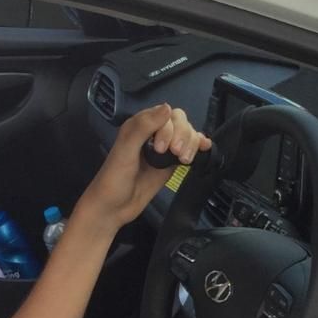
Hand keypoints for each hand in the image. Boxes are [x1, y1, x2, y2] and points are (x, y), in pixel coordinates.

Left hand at [78, 103, 210, 231]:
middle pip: (180, 122)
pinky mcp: (171, 164)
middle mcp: (153, 134)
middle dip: (183, 136)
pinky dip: (199, 146)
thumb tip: (168, 108)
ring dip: (191, 143)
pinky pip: (189, 149)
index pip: (165, 114)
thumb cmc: (113, 179)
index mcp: (138, 126)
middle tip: (175, 154)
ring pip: (187, 134)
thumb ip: (143, 128)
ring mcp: (164, 150)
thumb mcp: (125, 151)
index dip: (169, 129)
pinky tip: (204, 149)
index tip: (160, 148)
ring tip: (184, 160)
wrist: (113, 208)